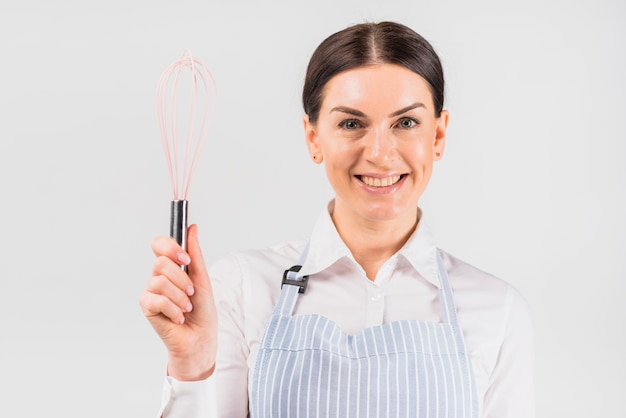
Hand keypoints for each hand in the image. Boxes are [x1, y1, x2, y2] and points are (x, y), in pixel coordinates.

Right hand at [139, 224, 216, 380]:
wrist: (200, 337)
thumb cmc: (203, 310)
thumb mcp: (202, 278)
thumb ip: (195, 254)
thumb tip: (193, 228)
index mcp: (172, 267)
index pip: (159, 244)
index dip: (169, 247)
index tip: (185, 258)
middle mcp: (159, 276)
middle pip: (161, 263)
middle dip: (182, 279)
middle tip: (191, 293)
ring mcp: (151, 291)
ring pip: (159, 281)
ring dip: (179, 297)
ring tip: (186, 308)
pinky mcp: (146, 306)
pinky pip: (156, 299)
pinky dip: (173, 309)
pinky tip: (178, 317)